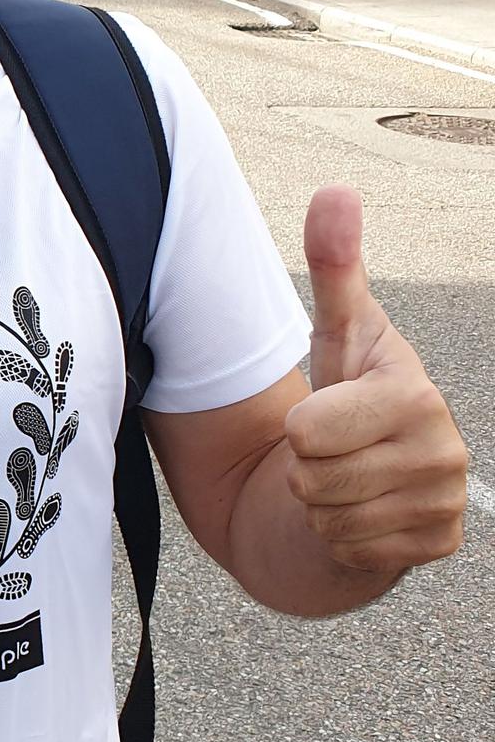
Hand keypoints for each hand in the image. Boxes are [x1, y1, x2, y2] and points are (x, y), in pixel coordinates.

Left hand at [285, 188, 466, 575]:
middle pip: (311, 476)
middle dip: (305, 466)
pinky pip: (348, 550)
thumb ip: (333, 266)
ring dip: (319, 502)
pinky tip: (363, 511)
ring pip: (325, 517)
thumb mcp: (337, 332)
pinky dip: (341, 537)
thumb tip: (336, 190)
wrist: (367, 472)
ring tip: (346, 476)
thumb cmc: (347, 393)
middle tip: (331, 449)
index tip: (327, 409)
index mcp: (415, 392)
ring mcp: (445, 501)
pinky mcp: (436, 546)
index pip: (306, 430)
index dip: (298, 425)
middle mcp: (442, 448)